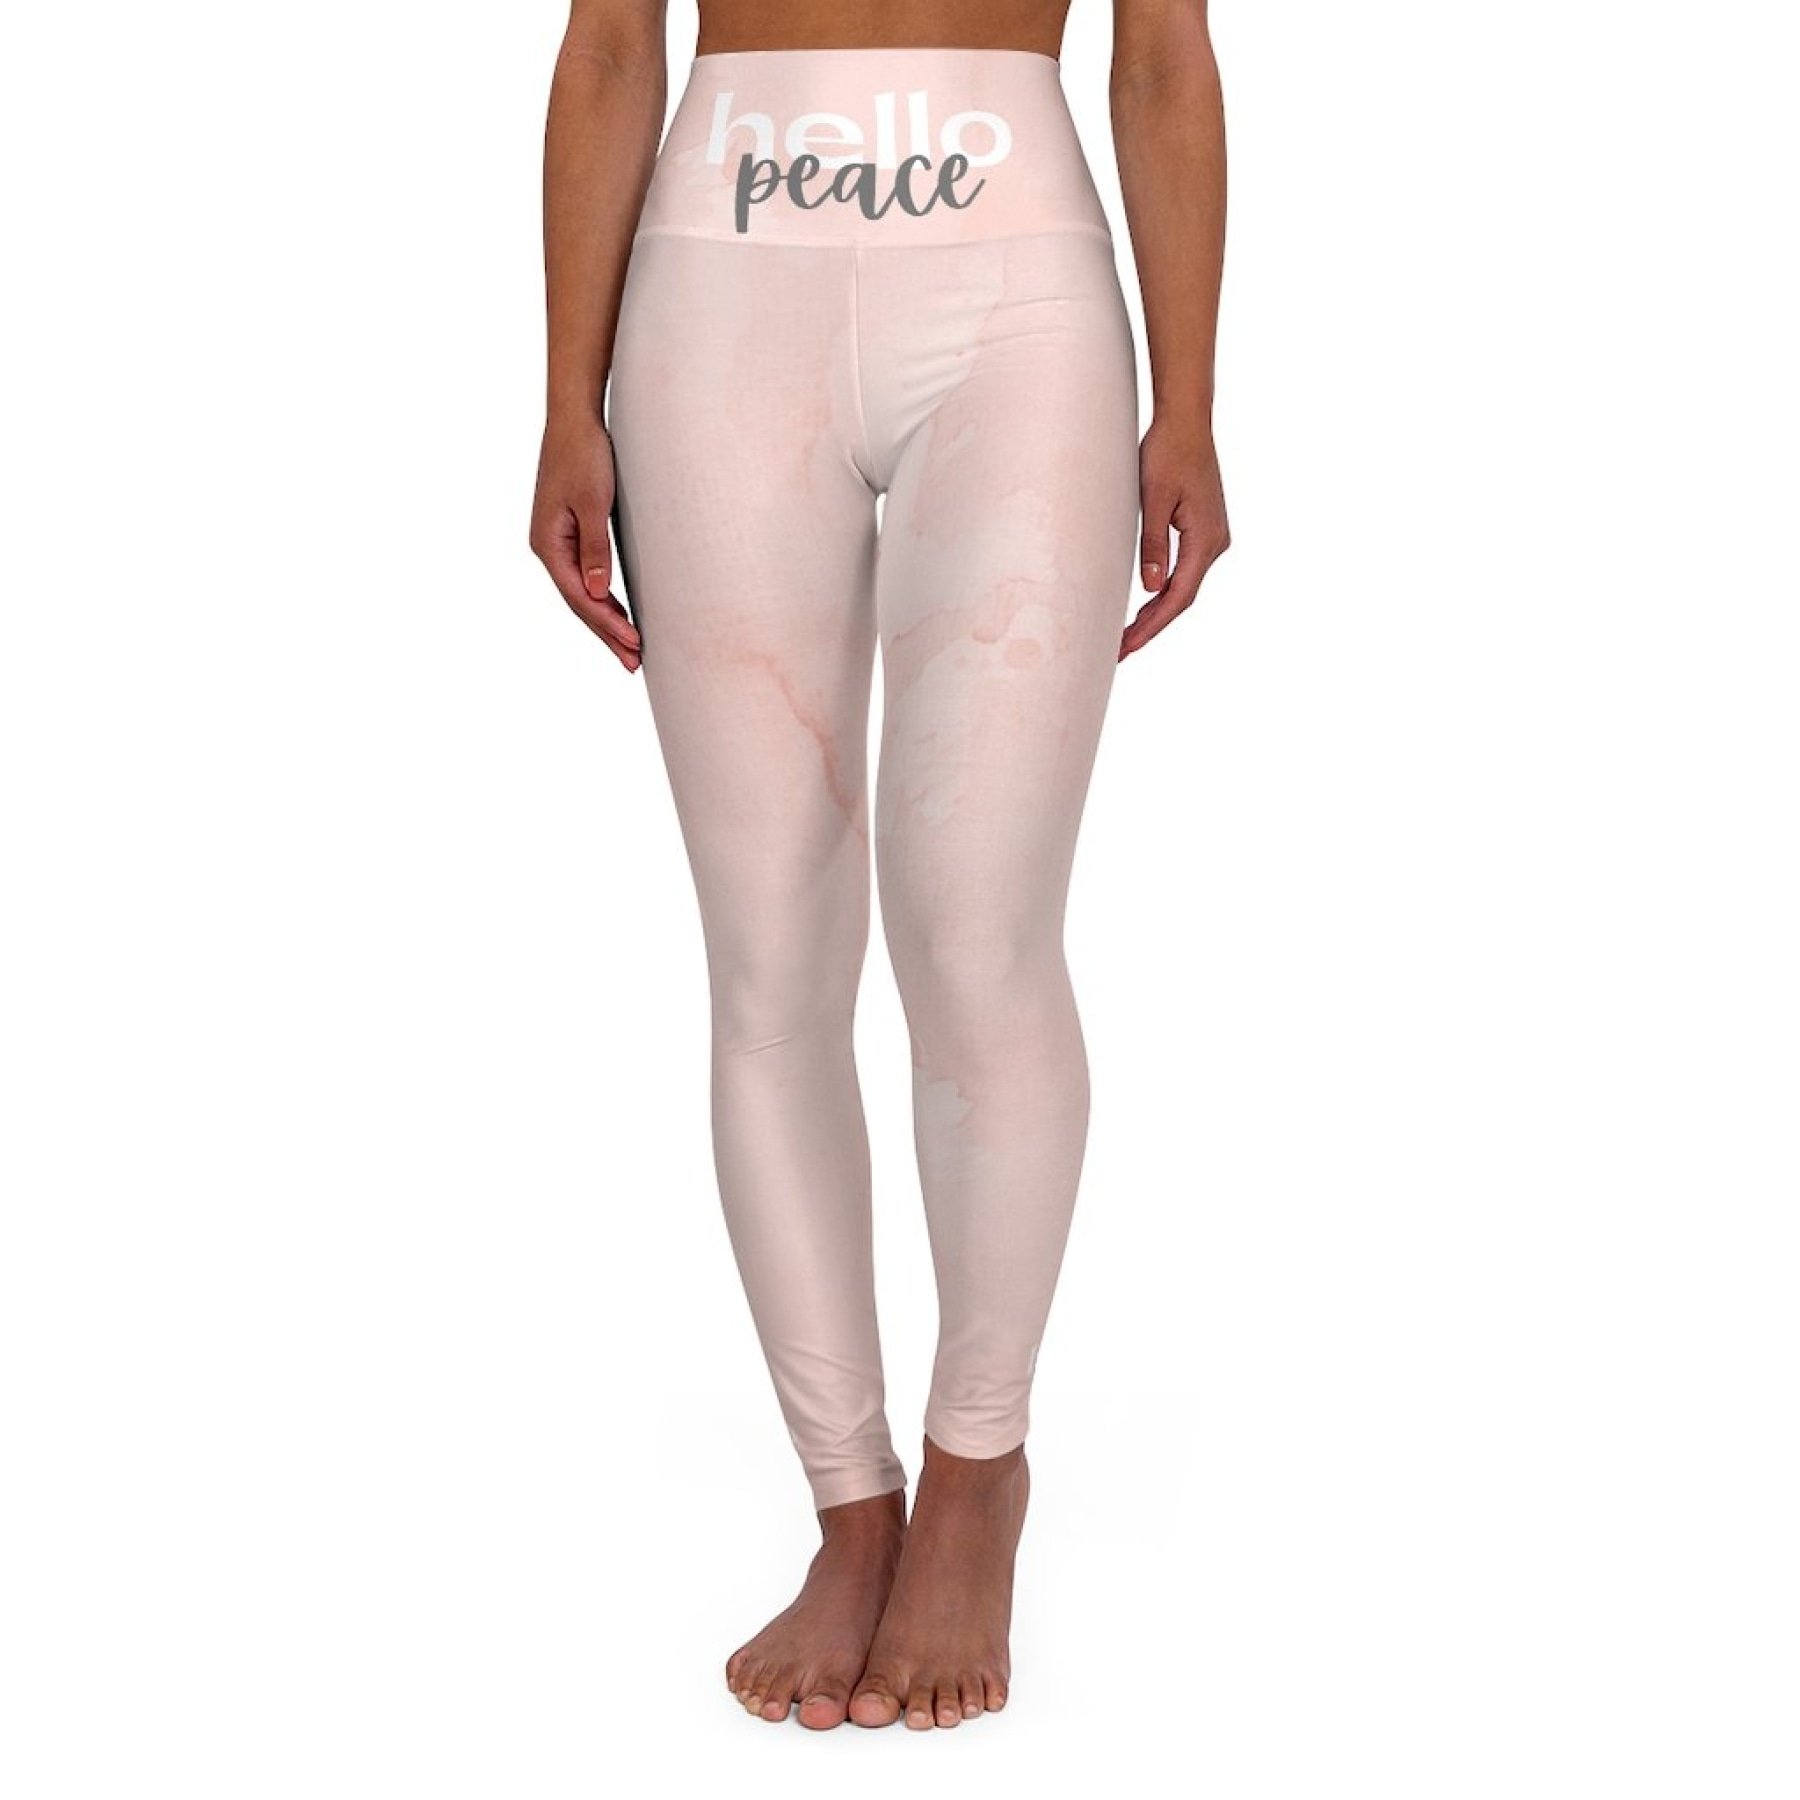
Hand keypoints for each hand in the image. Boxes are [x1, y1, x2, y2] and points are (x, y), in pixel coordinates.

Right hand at [529, 413, 641, 673]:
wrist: (575, 419)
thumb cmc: (584, 454)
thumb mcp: (592, 502)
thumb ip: (595, 548)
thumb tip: (597, 592)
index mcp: (548, 543)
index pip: (581, 597)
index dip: (608, 624)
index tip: (635, 644)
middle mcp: (548, 547)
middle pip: (580, 602)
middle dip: (607, 633)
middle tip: (634, 663)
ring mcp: (558, 541)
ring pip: (582, 592)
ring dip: (606, 620)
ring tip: (629, 648)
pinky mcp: (570, 532)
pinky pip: (585, 576)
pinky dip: (602, 597)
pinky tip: (616, 611)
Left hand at [1123, 422, 1230, 661]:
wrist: (1187, 422)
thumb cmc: (1167, 453)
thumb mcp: (1152, 500)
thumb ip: (1153, 545)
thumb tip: (1152, 588)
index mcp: (1205, 539)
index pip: (1179, 597)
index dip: (1152, 626)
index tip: (1128, 645)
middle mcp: (1215, 543)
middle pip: (1182, 597)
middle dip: (1152, 625)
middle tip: (1120, 650)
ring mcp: (1212, 537)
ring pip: (1185, 585)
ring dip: (1158, 611)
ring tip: (1128, 634)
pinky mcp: (1204, 530)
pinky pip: (1185, 569)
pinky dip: (1166, 590)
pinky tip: (1147, 602)